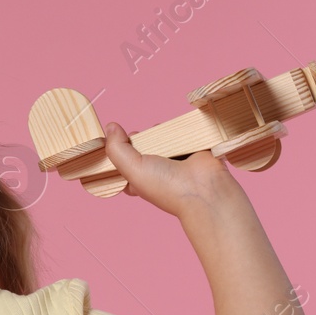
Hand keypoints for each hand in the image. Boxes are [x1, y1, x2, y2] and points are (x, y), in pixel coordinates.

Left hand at [101, 121, 244, 219]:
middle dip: (140, 138)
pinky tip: (176, 134)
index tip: (120, 142)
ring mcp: (172, 159)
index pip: (122, 162)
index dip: (119, 150)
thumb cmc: (167, 186)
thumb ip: (116, 148)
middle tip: (145, 141)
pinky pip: (177, 132)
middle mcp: (154, 171)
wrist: (205, 188)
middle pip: (140, 145)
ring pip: (158, 137)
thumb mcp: (132, 169)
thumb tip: (110, 126)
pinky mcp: (188, 148)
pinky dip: (176, 130)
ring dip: (158, 132)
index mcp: (138, 180)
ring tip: (163, 139)